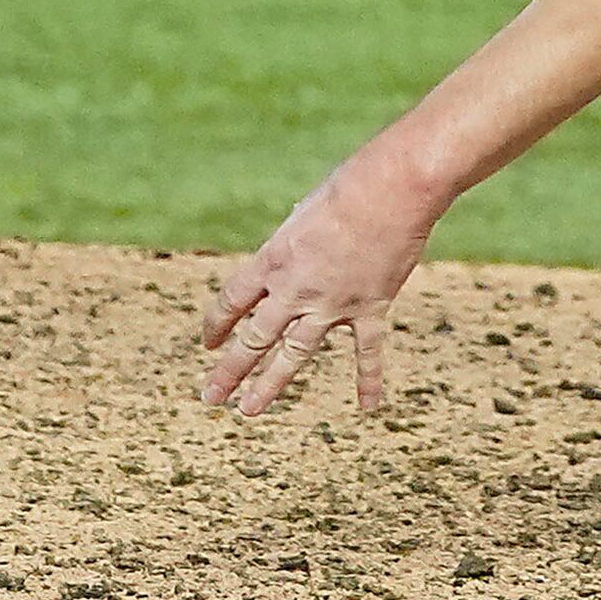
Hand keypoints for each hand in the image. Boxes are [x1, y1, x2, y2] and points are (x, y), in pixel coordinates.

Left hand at [198, 149, 442, 415]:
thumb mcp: (303, 213)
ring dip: (269, 385)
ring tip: (248, 411)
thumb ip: (293, 242)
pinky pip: (367, 352)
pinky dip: (369, 379)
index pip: (232, 301)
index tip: (208, 344)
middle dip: (229, 370)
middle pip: (254, 338)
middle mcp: (296, 289)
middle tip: (210, 396)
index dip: (217, 324)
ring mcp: (332, 304)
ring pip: (294, 354)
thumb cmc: (347, 188)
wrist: (392, 191)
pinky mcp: (370, 308)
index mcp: (274, 260)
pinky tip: (368, 407)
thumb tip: (292, 252)